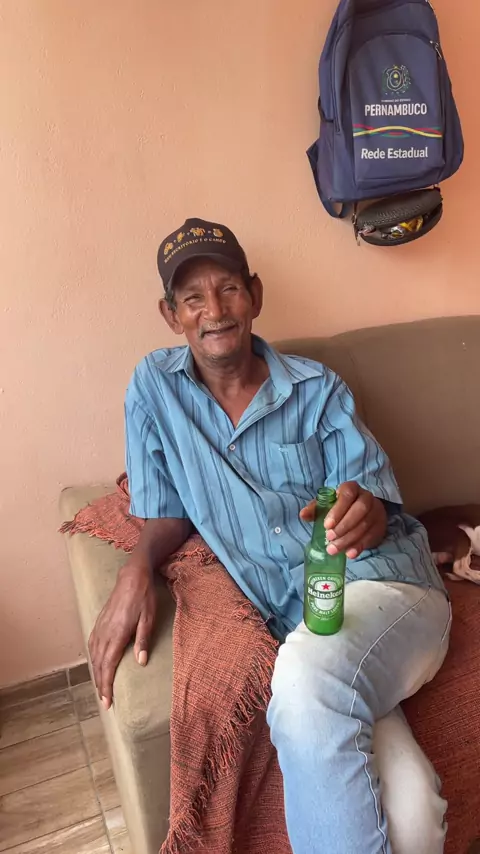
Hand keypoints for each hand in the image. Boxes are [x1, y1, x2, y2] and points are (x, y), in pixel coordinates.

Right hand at [88, 561, 156, 709]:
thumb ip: (143, 640)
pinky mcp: (100, 620)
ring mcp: (101, 626)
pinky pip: (93, 643)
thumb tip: (141, 662)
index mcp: (118, 634)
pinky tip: (96, 662)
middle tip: (104, 702)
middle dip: (101, 684)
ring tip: (100, 687)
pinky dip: (93, 658)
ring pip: (94, 655)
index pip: (109, 666)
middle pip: (99, 664)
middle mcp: (105, 632)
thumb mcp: (148, 618)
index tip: (107, 701)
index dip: (107, 685)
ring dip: (96, 672)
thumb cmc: (144, 597)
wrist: (132, 576)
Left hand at [300, 482, 386, 559]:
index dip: (338, 510)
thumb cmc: (340, 508)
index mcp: (352, 488)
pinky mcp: (379, 526)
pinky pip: (371, 537)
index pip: (347, 494)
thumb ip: (315, 509)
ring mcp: (375, 512)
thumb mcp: (326, 505)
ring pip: (364, 525)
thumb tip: (303, 515)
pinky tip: (349, 554)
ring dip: (348, 539)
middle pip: (360, 509)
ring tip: (334, 549)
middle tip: (329, 538)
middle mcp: (366, 497)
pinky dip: (359, 546)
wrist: (363, 513)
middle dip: (343, 525)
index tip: (326, 525)